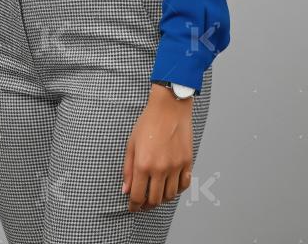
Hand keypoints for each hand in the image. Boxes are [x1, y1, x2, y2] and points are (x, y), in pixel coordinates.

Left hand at [122, 84, 192, 211]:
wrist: (169, 107)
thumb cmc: (149, 121)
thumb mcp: (131, 143)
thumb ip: (128, 169)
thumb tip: (126, 190)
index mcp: (143, 164)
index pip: (138, 196)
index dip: (134, 206)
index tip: (133, 207)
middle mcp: (160, 168)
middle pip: (154, 200)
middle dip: (147, 205)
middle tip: (143, 203)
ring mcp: (176, 166)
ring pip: (170, 196)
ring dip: (162, 199)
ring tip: (156, 194)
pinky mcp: (187, 162)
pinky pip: (184, 185)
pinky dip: (177, 190)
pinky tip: (170, 186)